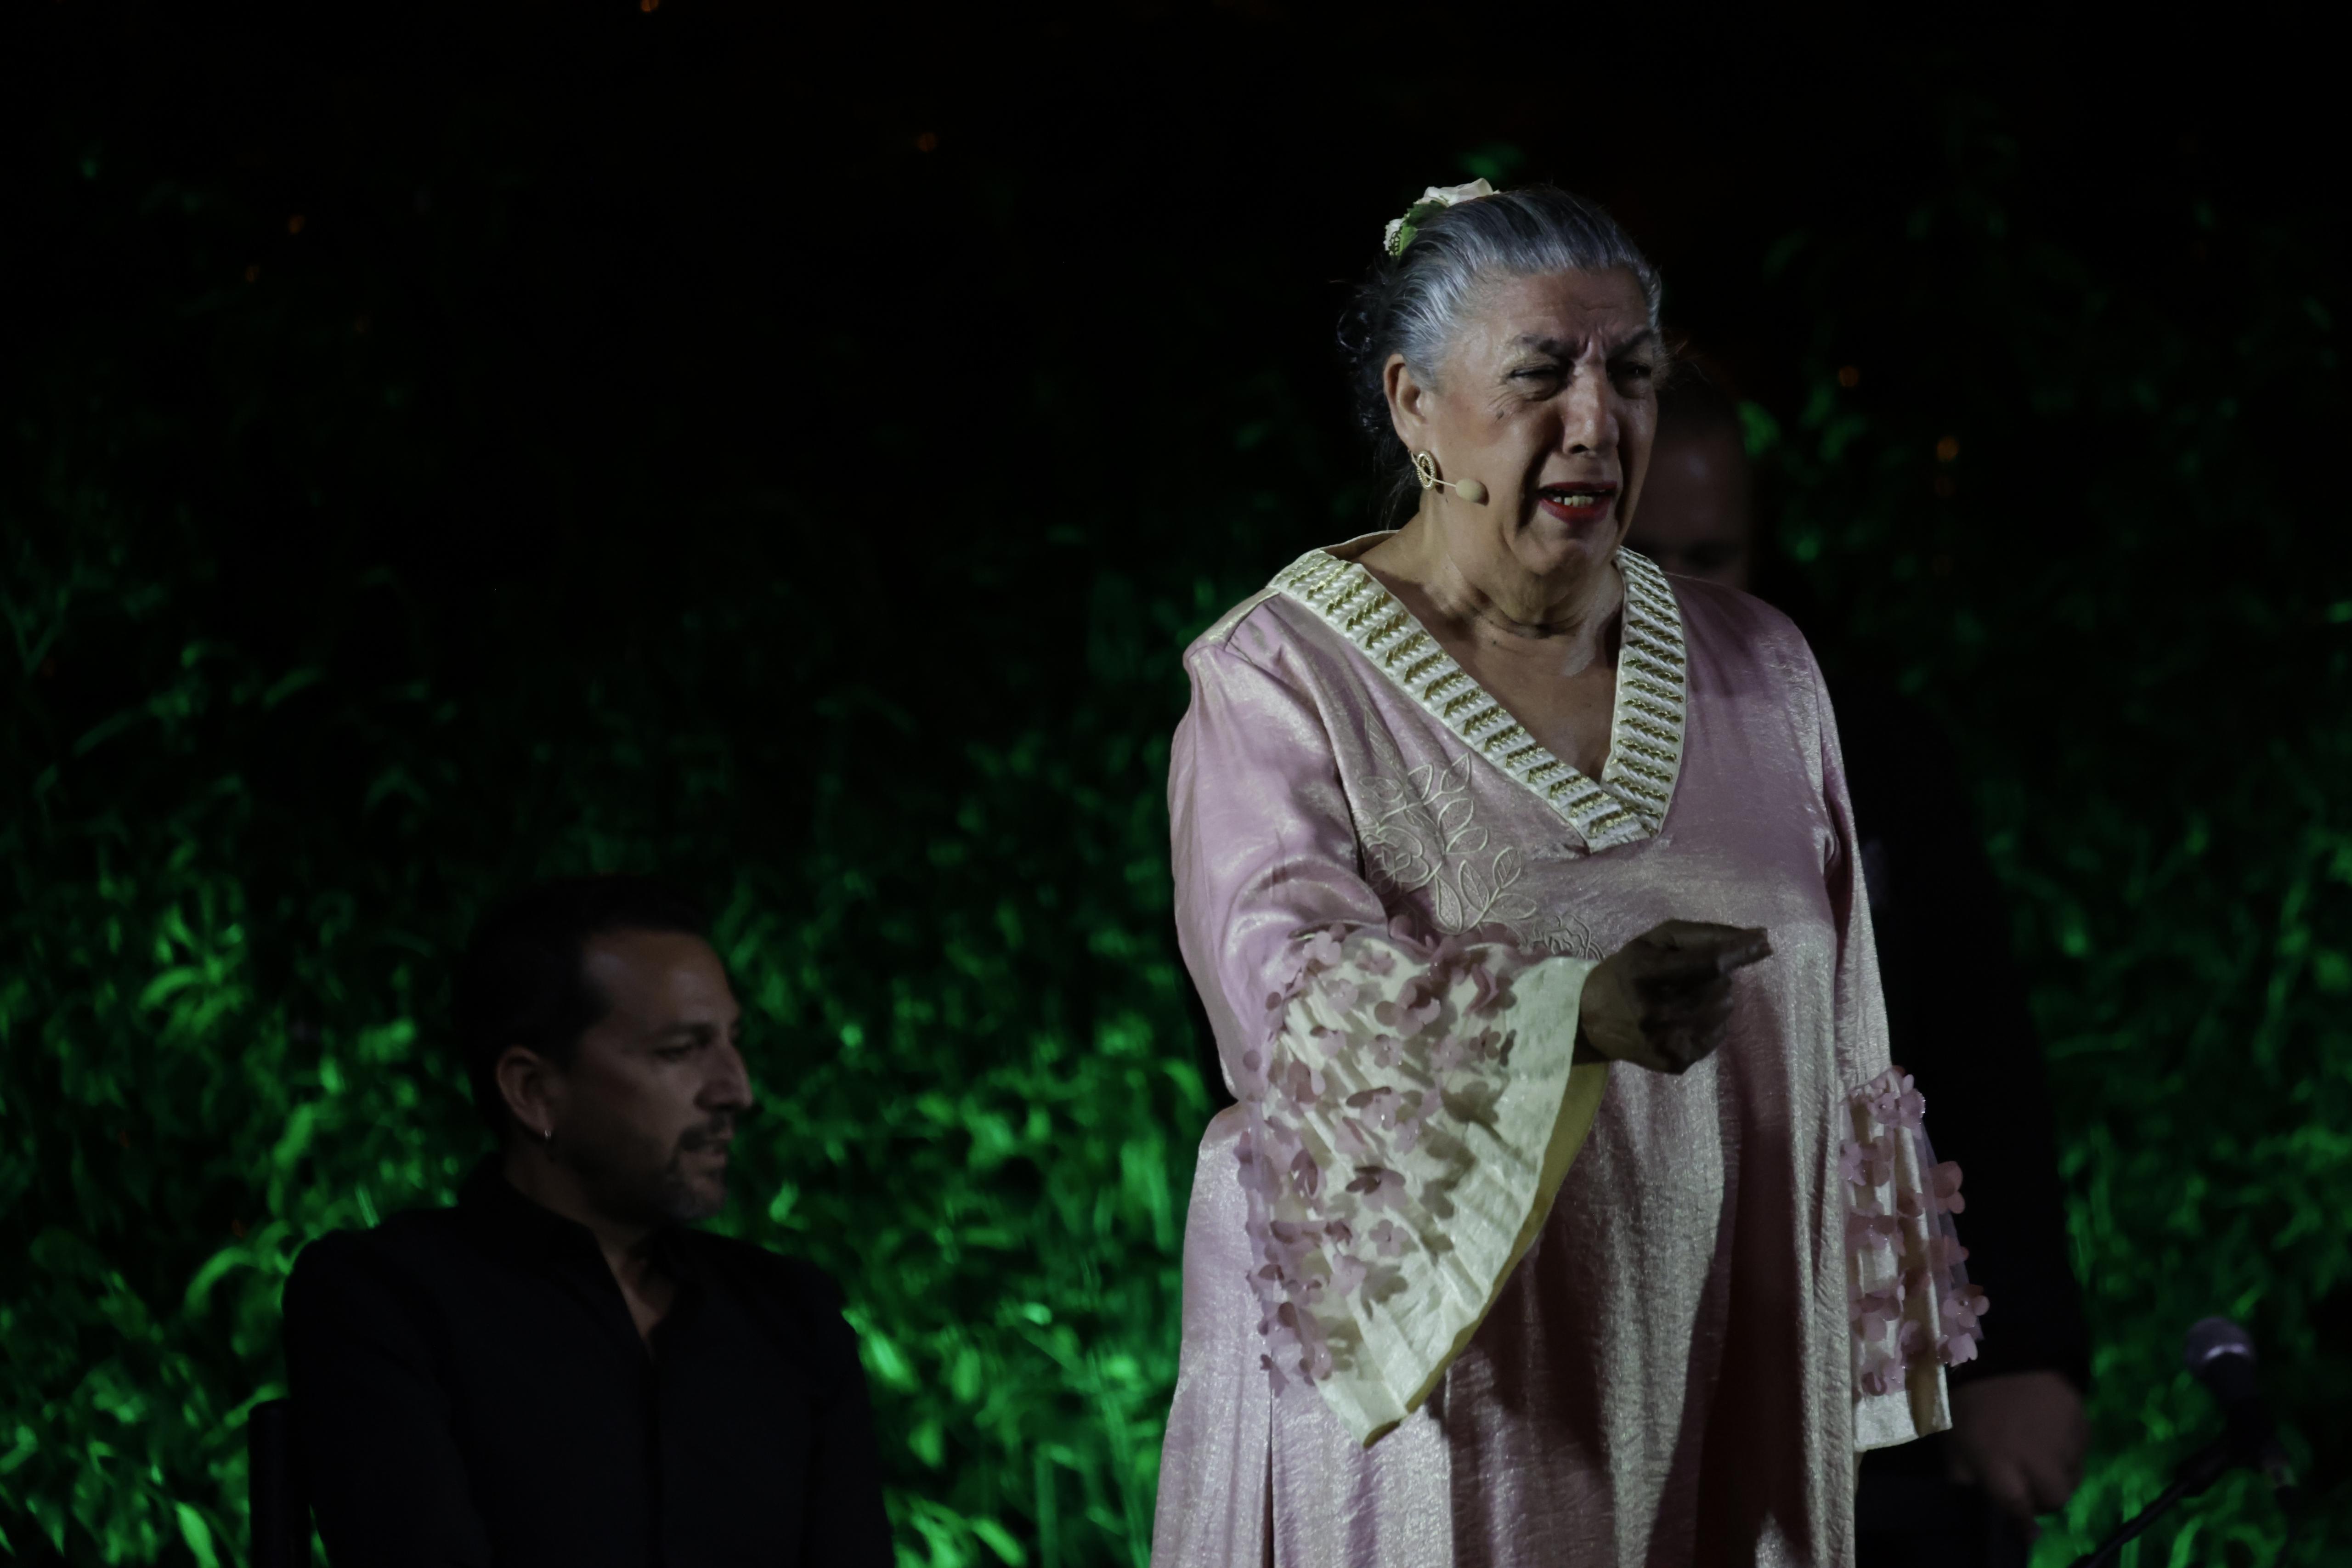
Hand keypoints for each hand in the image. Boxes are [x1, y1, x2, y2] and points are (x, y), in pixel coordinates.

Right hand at [1576, 920, 1771, 1073]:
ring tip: (1687, 996)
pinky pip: (1720, 1034)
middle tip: (1691, 977)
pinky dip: (1712, 1021)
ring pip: (1725, 1010)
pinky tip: (1687, 1017)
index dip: (1739, 951)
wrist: (1591, 1020)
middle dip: (1717, 976)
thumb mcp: (1655, 941)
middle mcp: (1655, 1012)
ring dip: (1716, 998)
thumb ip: (1703, 935)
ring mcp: (1666, 1041)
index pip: (1707, 963)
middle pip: (1721, 987)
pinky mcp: (1676, 1062)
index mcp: (1644, 973)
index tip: (1763, 940)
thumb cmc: (1628, 971)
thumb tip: (1758, 937)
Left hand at [1947, 1370, 2087, 1532]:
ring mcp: (2063, 1441)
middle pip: (2056, 1498)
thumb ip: (1963, 1472)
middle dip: (2046, 1497)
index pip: (2018, 1509)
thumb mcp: (1952, 1437)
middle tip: (2034, 1484)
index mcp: (1999, 1466)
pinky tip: (2054, 1430)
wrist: (1996, 1346)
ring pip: (2074, 1474)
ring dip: (2061, 1471)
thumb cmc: (1965, 1394)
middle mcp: (2037, 1461)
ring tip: (2043, 1453)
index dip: (2024, 1524)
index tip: (2028, 1532)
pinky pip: (2083, 1446)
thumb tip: (1976, 1494)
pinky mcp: (2081, 1420)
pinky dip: (2072, 1446)